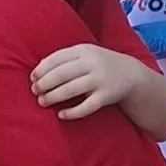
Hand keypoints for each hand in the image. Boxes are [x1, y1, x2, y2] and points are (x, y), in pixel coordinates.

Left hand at [32, 43, 149, 120]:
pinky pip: (86, 107)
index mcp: (84, 50)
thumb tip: (38, 70)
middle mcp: (92, 63)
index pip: (57, 58)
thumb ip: (65, 59)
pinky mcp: (106, 96)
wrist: (132, 75)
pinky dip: (72, 112)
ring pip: (70, 90)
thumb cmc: (100, 65)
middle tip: (35, 91)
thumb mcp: (86, 55)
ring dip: (53, 97)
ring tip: (42, 102)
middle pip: (61, 74)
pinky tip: (61, 115)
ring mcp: (100, 80)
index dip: (42, 69)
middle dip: (44, 83)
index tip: (33, 78)